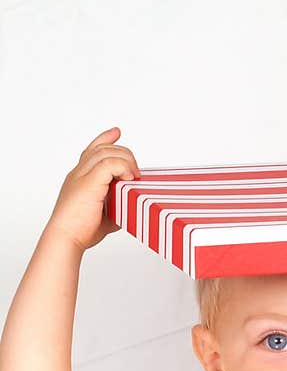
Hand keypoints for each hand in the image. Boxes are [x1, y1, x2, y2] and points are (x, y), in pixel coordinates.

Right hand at [47, 127, 139, 251]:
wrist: (66, 238)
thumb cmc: (81, 231)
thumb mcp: (106, 215)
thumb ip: (118, 206)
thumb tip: (133, 207)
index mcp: (79, 178)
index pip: (91, 151)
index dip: (104, 138)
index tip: (116, 132)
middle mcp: (78, 173)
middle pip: (101, 149)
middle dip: (123, 153)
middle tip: (135, 171)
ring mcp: (81, 176)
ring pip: (106, 153)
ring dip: (125, 160)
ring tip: (134, 177)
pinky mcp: (88, 183)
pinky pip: (108, 164)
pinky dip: (122, 167)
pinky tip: (128, 179)